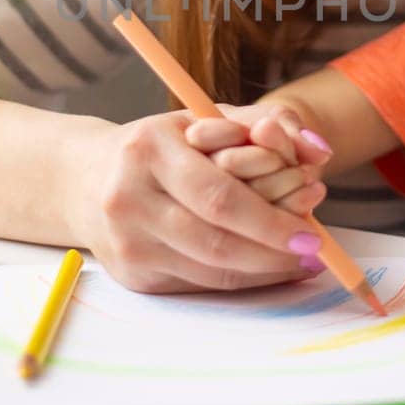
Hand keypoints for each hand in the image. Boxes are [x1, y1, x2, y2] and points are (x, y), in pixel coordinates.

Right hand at [73, 111, 330, 294]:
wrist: (84, 180)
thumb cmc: (161, 145)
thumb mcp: (205, 119)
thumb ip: (266, 126)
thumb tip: (321, 150)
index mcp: (148, 150)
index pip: (218, 196)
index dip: (269, 221)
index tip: (311, 232)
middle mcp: (129, 199)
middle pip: (215, 242)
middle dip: (272, 253)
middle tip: (313, 254)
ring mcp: (126, 243)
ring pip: (208, 272)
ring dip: (262, 271)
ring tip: (299, 262)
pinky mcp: (130, 275)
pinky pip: (197, 284)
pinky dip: (238, 279)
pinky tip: (265, 268)